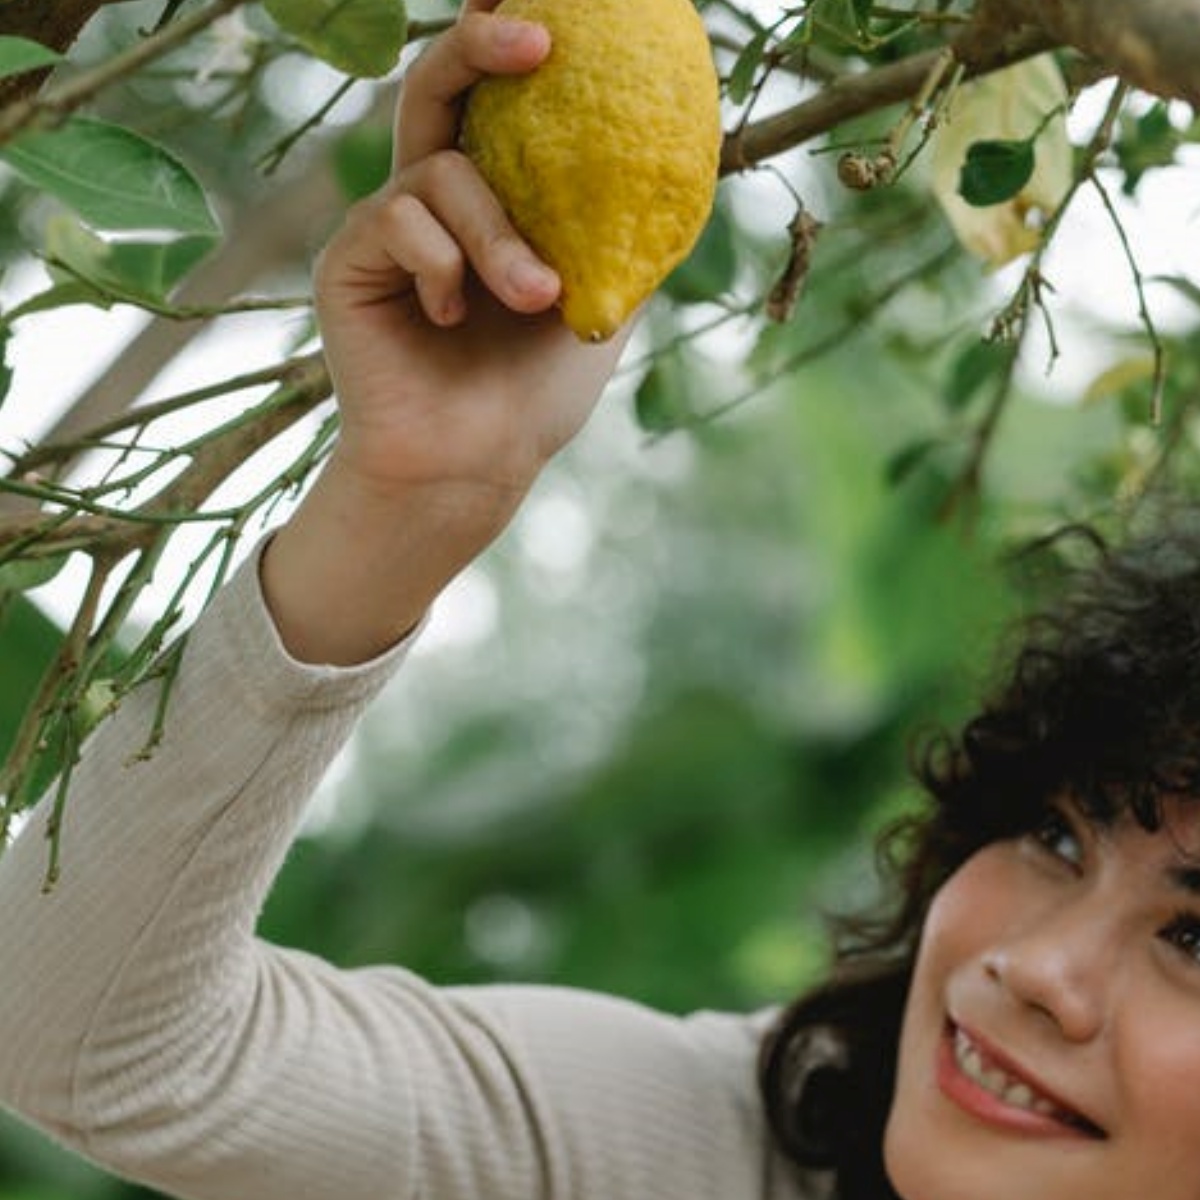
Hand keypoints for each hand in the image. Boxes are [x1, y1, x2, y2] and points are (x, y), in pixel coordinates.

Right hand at [314, 0, 623, 513]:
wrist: (475, 464)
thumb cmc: (534, 392)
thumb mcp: (603, 303)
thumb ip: (624, 233)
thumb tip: (689, 163)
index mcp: (488, 202)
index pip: (493, 103)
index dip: (506, 42)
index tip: (554, 5)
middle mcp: (431, 200)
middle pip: (439, 86)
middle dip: (481, 43)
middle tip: (540, 36)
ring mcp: (385, 228)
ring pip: (439, 172)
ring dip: (498, 235)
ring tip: (537, 299)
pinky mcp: (349, 261)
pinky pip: (399, 220)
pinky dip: (443, 264)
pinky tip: (453, 318)